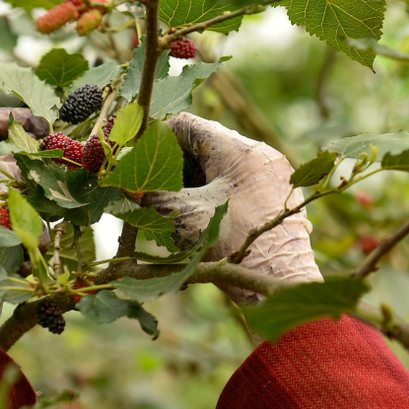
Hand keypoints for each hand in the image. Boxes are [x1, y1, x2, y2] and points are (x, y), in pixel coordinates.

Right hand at [143, 112, 321, 303]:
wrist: (280, 282)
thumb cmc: (233, 246)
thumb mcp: (184, 218)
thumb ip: (152, 194)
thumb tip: (128, 184)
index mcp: (238, 150)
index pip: (187, 125)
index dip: (157, 139)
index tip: (138, 160)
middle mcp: (260, 155)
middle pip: (204, 145)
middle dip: (174, 164)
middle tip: (153, 187)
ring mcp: (272, 176)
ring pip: (219, 166)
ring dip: (193, 181)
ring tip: (174, 207)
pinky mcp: (275, 196)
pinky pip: (236, 183)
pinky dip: (213, 194)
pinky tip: (200, 218)